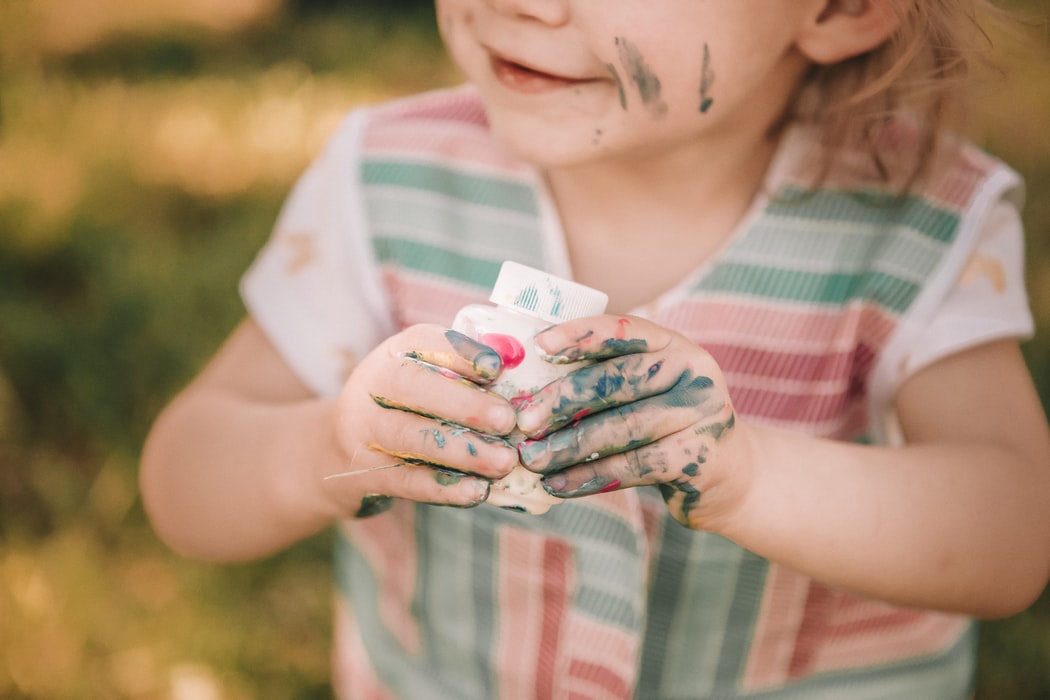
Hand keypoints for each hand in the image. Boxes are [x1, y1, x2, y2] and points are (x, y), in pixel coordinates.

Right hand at [325, 325, 518, 517]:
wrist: (340, 450)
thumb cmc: (406, 405)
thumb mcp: (423, 374)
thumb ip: (464, 369)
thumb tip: (518, 363)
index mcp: (394, 352)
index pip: (423, 341)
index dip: (460, 353)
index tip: (496, 368)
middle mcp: (372, 384)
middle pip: (411, 387)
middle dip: (464, 404)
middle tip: (507, 420)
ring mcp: (364, 430)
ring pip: (411, 437)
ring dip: (462, 451)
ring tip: (504, 461)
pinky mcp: (366, 472)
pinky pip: (407, 480)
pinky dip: (444, 488)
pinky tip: (477, 491)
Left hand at [515, 315, 740, 528]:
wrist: (729, 474)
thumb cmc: (665, 426)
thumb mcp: (647, 390)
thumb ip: (604, 379)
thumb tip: (526, 389)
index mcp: (672, 344)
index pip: (624, 328)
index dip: (581, 335)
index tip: (540, 346)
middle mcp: (692, 370)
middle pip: (618, 379)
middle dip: (564, 399)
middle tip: (523, 420)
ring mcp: (701, 413)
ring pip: (623, 426)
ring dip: (570, 445)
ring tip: (533, 459)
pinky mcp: (699, 456)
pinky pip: (634, 466)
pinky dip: (590, 477)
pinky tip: (559, 485)